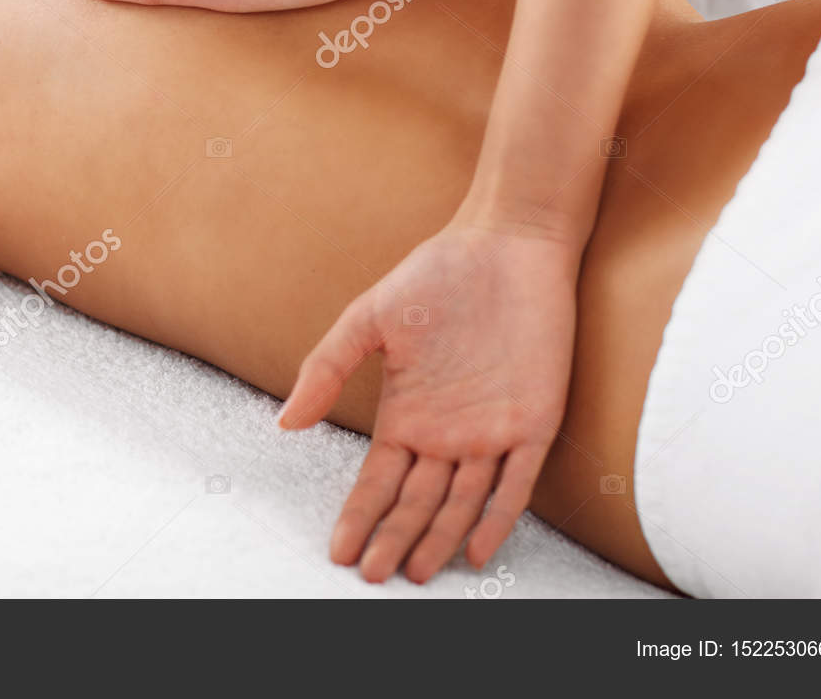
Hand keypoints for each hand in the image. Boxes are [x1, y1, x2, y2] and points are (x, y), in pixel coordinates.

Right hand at [277, 223, 579, 583]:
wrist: (508, 243)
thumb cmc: (438, 273)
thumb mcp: (370, 317)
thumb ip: (327, 368)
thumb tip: (286, 421)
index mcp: (407, 413)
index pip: (379, 480)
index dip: (359, 516)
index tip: (339, 551)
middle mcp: (447, 432)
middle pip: (416, 501)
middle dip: (393, 539)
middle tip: (372, 577)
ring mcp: (491, 430)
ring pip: (461, 502)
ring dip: (438, 538)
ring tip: (415, 573)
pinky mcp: (534, 422)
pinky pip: (516, 482)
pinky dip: (498, 516)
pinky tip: (476, 547)